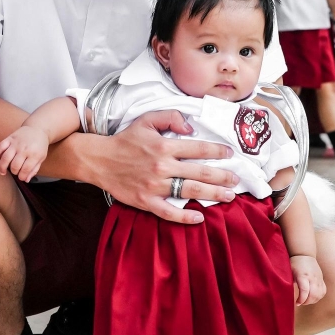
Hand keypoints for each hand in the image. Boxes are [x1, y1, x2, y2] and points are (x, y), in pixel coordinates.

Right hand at [0, 125, 49, 181]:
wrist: (37, 129)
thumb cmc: (40, 146)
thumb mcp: (41, 158)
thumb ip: (34, 169)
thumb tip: (26, 180)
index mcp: (34, 155)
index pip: (26, 169)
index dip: (22, 176)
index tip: (21, 178)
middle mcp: (24, 149)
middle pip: (15, 165)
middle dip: (14, 172)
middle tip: (15, 172)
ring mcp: (16, 143)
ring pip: (6, 157)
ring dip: (3, 167)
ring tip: (3, 172)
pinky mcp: (10, 138)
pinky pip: (0, 147)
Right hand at [90, 110, 239, 223]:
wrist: (98, 160)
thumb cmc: (125, 140)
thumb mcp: (146, 120)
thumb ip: (170, 117)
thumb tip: (191, 127)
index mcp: (165, 146)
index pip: (199, 149)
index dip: (218, 151)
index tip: (230, 154)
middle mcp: (163, 166)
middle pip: (200, 173)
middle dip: (223, 177)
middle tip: (236, 180)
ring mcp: (155, 186)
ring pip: (190, 191)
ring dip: (213, 194)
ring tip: (229, 196)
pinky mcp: (146, 201)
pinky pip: (169, 212)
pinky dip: (185, 216)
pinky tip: (199, 217)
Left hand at [290, 255, 325, 305]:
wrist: (304, 254)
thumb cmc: (295, 264)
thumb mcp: (289, 272)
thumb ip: (289, 283)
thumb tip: (286, 294)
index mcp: (303, 276)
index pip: (305, 291)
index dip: (301, 300)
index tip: (297, 303)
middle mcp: (313, 278)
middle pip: (313, 295)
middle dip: (306, 302)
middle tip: (300, 302)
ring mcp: (319, 279)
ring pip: (319, 295)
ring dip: (312, 300)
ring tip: (305, 300)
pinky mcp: (322, 280)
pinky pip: (323, 292)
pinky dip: (318, 297)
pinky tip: (312, 297)